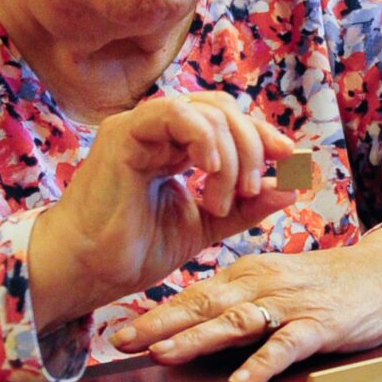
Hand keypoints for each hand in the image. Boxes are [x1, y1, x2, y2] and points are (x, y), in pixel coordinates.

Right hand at [29, 92, 299, 330]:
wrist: (88, 271)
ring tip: (224, 199)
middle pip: (226, 110)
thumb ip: (247, 206)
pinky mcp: (124, 134)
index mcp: (177, 146)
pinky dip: (203, 137)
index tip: (292, 162)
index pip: (230, 122)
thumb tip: (293, 187)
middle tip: (254, 190)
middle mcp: (159, 130)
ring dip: (231, 154)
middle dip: (254, 146)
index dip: (264, 137)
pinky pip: (174, 113)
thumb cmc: (135, 249)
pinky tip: (209, 170)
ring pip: (208, 111)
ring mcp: (140, 127)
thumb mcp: (207, 226)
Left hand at [109, 226, 381, 381]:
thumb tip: (190, 323)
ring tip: (165, 355)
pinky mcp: (321, 325)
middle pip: (204, 305)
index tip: (118, 332)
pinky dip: (263, 362)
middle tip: (122, 342)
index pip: (194, 294)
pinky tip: (241, 381)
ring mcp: (292, 304)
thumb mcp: (275, 282)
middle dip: (160, 324)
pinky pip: (287, 345)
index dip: (155, 313)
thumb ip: (237, 299)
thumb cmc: (326, 284)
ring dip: (199, 339)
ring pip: (237, 321)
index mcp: (248, 273)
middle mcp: (264, 284)